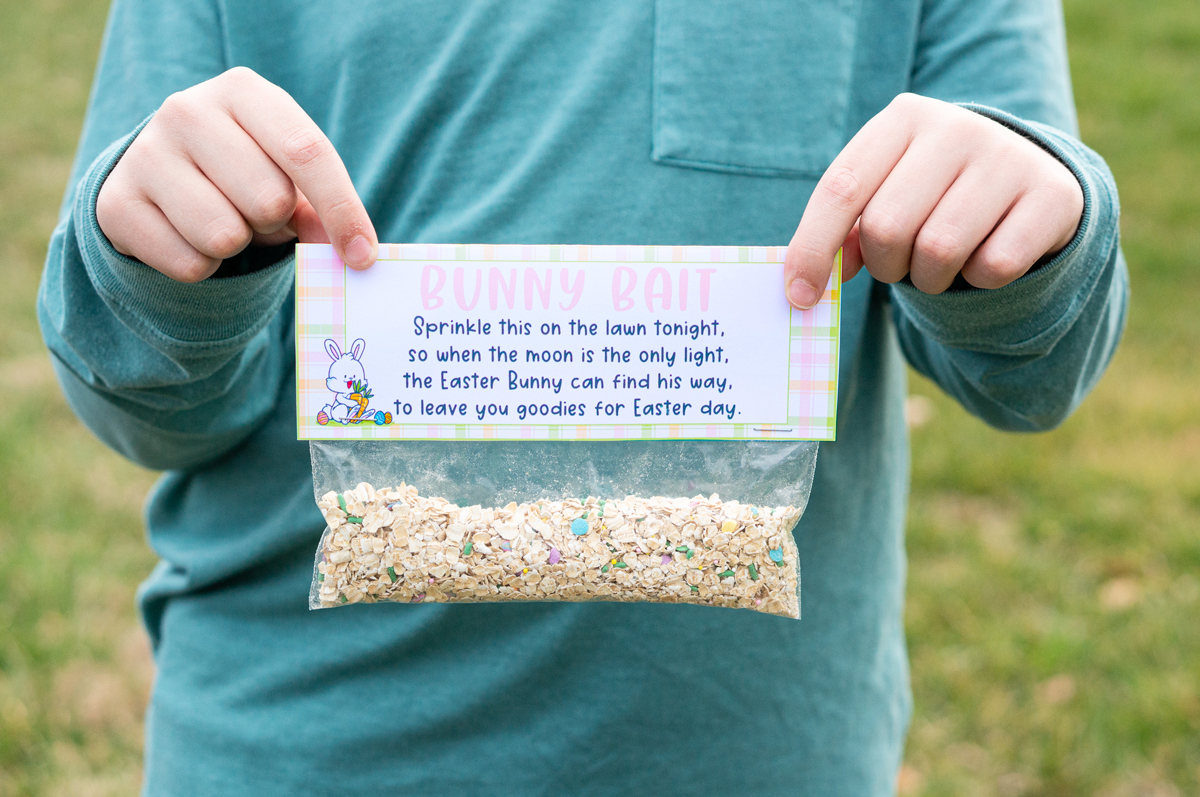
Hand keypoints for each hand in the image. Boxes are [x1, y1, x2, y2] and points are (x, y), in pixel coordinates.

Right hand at [96, 67, 376, 282]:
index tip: (363, 255)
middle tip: (257, 211)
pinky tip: (188, 236)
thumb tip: (358, 254)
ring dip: (237, 246)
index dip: (342, 211)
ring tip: (224, 219)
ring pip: (225, 237)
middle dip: (274, 223)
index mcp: (244, 92)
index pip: (307, 152)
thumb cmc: (248, 171)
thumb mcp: (289, 172)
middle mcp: (186, 110)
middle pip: (268, 201)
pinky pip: (190, 265)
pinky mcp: (116, 204)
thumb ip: (326, 208)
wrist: (163, 176)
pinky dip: (202, 266)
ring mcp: (144, 154)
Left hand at [784, 93, 1083, 307]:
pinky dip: (979, 280)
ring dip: (930, 278)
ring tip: (941, 260)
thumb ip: (844, 231)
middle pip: (888, 228)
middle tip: (900, 264)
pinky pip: (992, 267)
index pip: (841, 189)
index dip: (813, 249)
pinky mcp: (1052, 195)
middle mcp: (957, 127)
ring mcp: (1009, 157)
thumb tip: (804, 286)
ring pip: (939, 251)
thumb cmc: (932, 195)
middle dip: (886, 265)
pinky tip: (986, 254)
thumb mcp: (884, 195)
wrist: (1026, 179)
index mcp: (902, 118)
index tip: (798, 297)